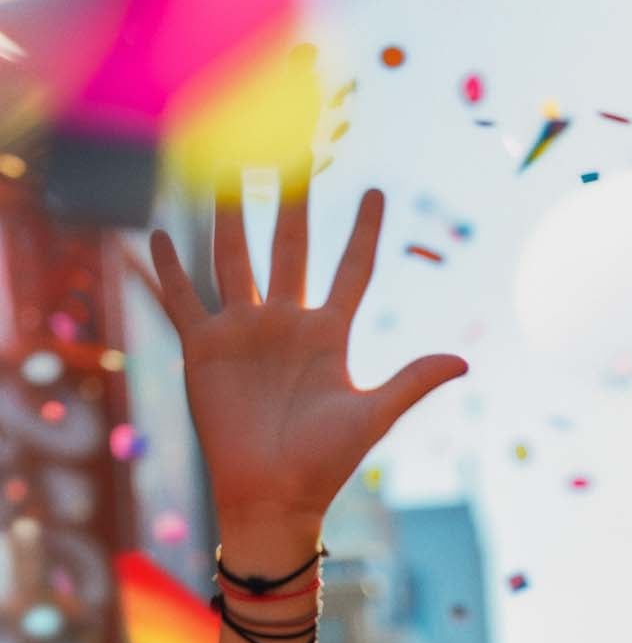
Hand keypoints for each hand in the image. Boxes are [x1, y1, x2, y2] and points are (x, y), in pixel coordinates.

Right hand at [149, 180, 466, 525]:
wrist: (272, 497)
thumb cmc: (325, 464)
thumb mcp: (371, 416)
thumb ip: (412, 382)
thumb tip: (464, 362)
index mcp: (329, 335)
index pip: (352, 270)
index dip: (365, 233)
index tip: (376, 191)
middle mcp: (286, 323)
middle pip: (291, 246)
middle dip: (292, 199)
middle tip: (293, 146)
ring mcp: (243, 331)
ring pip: (235, 256)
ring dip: (231, 213)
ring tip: (228, 166)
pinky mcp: (204, 348)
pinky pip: (183, 298)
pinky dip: (167, 268)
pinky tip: (157, 232)